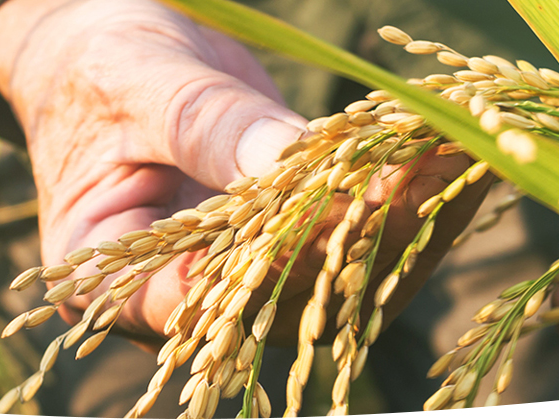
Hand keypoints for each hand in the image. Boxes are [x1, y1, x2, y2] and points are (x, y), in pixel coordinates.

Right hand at [0, 0, 484, 349]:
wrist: (107, 53)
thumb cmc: (97, 66)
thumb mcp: (138, 82)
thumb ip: (204, 126)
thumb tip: (285, 162)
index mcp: (116, 281)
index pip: (196, 302)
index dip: (270, 266)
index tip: (337, 211)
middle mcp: (191, 301)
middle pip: (287, 293)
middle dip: (364, 232)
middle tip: (427, 171)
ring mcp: (251, 278)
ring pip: (342, 274)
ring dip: (408, 217)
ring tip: (461, 152)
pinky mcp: (298, 242)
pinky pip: (359, 233)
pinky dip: (408, 192)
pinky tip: (451, 147)